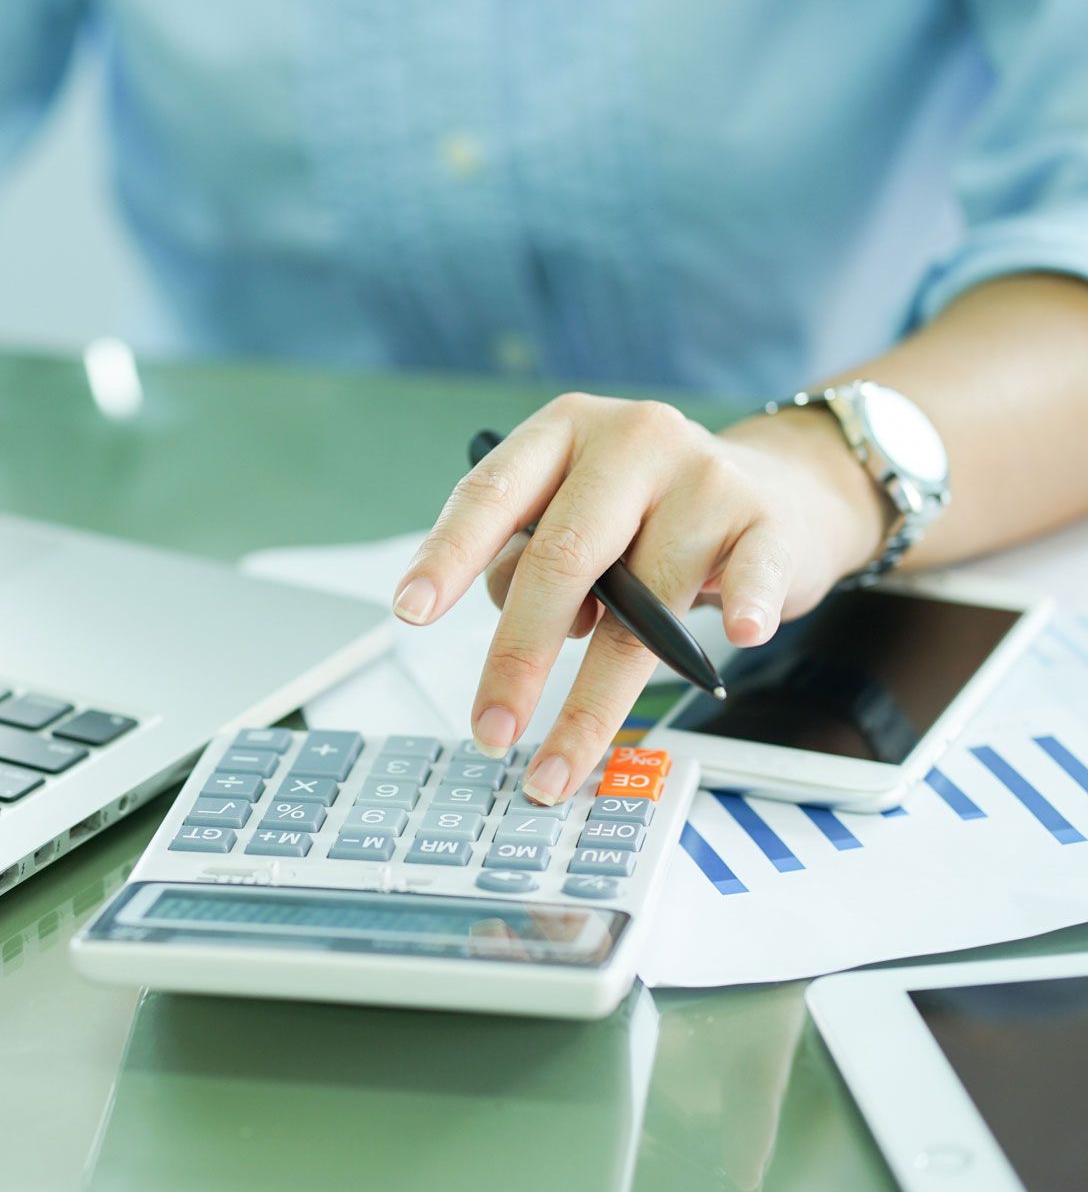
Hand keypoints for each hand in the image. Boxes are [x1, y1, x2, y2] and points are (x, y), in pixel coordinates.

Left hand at [391, 394, 887, 803]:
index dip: (447, 554)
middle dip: (518, 657)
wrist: (780, 490)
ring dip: (597, 697)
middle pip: (562, 557)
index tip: (410, 610)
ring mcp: (704, 476)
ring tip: (561, 758)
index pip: (491, 493)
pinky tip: (735, 635)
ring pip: (644, 599)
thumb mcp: (578, 514)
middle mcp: (630, 440)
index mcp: (564, 433)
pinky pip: (749, 570)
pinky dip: (741, 605)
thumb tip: (524, 636)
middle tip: (490, 729)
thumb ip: (537, 557)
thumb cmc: (651, 515)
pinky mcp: (766, 519)